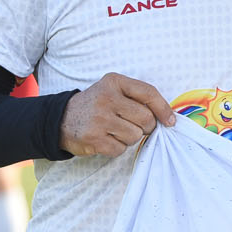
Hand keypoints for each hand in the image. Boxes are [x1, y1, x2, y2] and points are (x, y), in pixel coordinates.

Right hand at [59, 72, 174, 157]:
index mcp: (114, 82)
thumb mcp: (113, 90)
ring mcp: (99, 119)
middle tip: (133, 125)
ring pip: (135, 136)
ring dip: (130, 138)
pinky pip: (121, 149)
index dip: (164, 109)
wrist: (61, 119)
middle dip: (145, 127)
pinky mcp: (94, 139)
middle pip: (146, 119)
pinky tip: (106, 139)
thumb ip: (137, 98)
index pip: (149, 93)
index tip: (170, 121)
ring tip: (115, 131)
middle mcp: (106, 98)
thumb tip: (167, 118)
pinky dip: (117, 148)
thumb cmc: (96, 105)